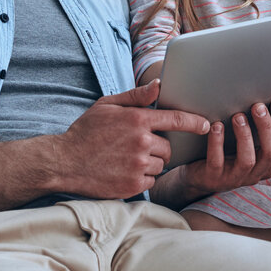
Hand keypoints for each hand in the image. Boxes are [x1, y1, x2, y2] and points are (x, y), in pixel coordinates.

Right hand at [55, 80, 209, 198]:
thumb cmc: (85, 131)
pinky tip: (123, 172)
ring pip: (160, 165)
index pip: (177, 120)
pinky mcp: (133, 185)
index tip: (206, 125)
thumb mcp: (107, 105)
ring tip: (126, 160)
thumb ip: (136, 96)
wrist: (63, 162)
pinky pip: (151, 181)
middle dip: (159, 148)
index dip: (195, 122)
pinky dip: (142, 178)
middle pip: (168, 148)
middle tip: (137, 147)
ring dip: (150, 163)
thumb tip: (160, 85)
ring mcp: (138, 165)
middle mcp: (141, 142)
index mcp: (137, 120)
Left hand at [160, 99, 270, 205]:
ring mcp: (236, 178)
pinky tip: (216, 127)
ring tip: (238, 116)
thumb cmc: (231, 154)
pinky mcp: (215, 179)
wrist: (200, 175)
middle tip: (258, 106)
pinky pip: (218, 162)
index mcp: (268, 163)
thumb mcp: (255, 146)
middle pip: (270, 152)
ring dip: (244, 136)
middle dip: (266, 128)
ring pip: (247, 159)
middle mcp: (256, 173)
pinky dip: (217, 143)